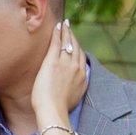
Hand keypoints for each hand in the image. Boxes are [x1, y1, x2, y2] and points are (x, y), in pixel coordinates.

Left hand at [30, 16, 89, 132]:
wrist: (53, 111)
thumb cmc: (59, 110)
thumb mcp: (73, 100)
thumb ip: (75, 90)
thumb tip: (73, 88)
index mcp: (82, 78)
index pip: (81, 58)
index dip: (78, 48)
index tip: (75, 43)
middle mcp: (76, 68)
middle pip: (76, 48)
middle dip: (73, 37)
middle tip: (70, 28)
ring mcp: (65, 63)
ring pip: (68, 42)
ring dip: (66, 31)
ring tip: (64, 24)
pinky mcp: (53, 61)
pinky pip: (57, 42)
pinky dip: (58, 33)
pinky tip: (57, 26)